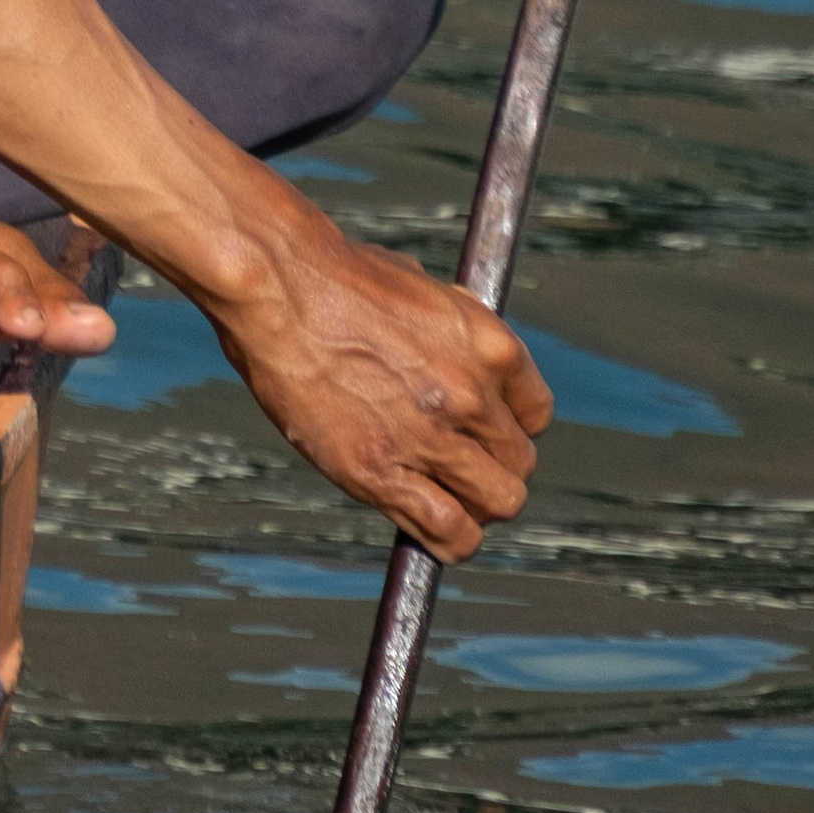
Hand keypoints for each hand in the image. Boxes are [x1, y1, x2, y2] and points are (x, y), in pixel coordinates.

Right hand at [207, 208, 551, 559]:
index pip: (536, 413)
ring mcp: (427, 438)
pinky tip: (432, 528)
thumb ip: (449, 332)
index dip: (510, 424)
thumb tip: (457, 357)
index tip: (485, 428)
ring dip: (476, 504)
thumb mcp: (417, 285)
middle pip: (519, 463)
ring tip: (448, 495)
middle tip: (459, 461)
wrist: (276, 284)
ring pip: (496, 503)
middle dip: (493, 465)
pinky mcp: (380, 473)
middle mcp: (471, 396)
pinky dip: (448, 539)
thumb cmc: (334, 273)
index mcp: (489, 345)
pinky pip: (448, 532)